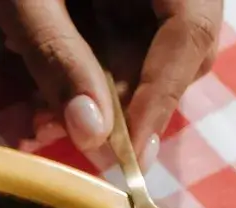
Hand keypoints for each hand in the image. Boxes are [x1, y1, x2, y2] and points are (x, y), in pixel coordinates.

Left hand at [0, 0, 221, 159]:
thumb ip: (58, 59)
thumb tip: (93, 134)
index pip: (192, 26)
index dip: (164, 93)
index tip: (131, 152)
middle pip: (180, 42)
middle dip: (131, 100)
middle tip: (82, 138)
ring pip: (146, 48)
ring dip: (101, 96)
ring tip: (44, 122)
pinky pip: (115, 39)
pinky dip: (83, 75)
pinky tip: (43, 103)